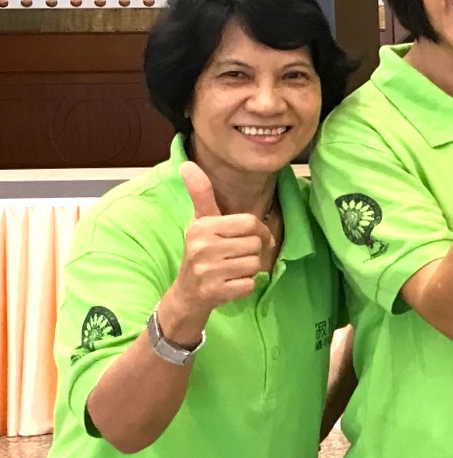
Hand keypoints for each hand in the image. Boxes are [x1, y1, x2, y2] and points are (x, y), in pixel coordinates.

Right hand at [163, 161, 273, 338]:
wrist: (187, 293)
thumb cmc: (202, 252)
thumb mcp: (201, 221)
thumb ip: (200, 194)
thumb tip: (187, 164)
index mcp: (202, 226)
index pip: (250, 223)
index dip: (260, 232)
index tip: (253, 238)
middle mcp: (202, 246)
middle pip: (255, 244)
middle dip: (253, 251)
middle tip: (236, 256)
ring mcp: (207, 270)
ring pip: (255, 264)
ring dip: (249, 269)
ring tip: (230, 269)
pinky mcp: (215, 291)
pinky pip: (249, 284)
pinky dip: (245, 286)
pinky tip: (228, 283)